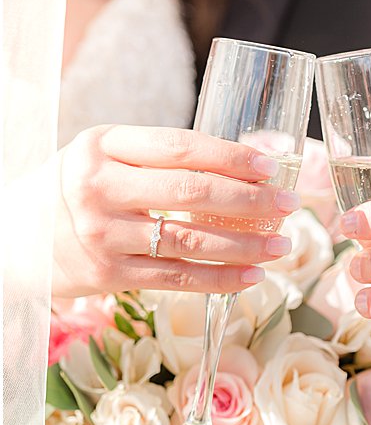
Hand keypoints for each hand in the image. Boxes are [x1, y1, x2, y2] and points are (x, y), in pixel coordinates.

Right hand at [52, 125, 298, 297]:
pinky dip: (220, 279)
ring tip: (282, 244)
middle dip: (250, 200)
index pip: (180, 147)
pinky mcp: (105, 275)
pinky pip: (175, 277)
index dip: (232, 156)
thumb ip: (158, 158)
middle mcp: (98, 187)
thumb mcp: (105, 157)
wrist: (10, 236)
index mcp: (102, 146)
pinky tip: (252, 276)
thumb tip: (247, 167)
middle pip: (190, 192)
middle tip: (289, 204)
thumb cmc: (76, 189)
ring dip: (245, 245)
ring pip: (189, 240)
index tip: (272, 165)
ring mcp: (100, 234)